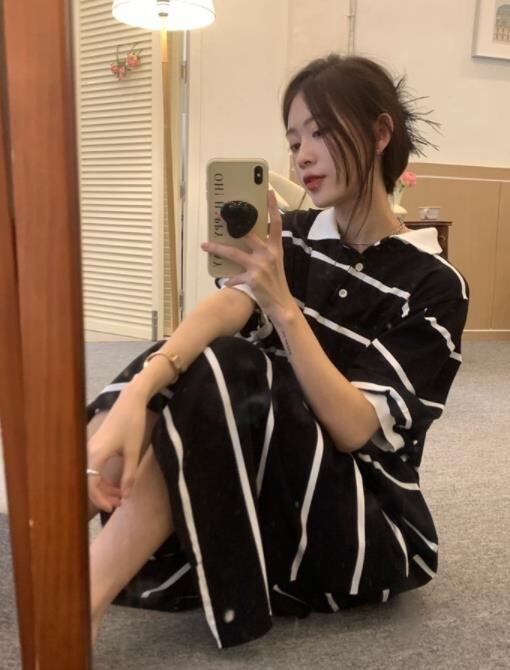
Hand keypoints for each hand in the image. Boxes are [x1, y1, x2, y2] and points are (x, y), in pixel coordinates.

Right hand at [87, 386, 146, 511]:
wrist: (130, 401)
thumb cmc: (132, 424)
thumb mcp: (134, 451)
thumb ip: (129, 475)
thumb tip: (126, 496)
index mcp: (96, 454)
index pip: (91, 485)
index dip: (100, 499)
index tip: (113, 508)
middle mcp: (89, 452)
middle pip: (90, 482)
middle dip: (103, 496)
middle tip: (120, 504)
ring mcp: (91, 449)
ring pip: (92, 476)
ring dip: (105, 488)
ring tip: (121, 496)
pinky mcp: (96, 446)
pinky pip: (96, 468)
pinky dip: (104, 478)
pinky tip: (118, 484)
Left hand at [201, 191, 294, 323]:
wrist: (282, 304)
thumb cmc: (276, 283)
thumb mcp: (275, 263)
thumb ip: (264, 252)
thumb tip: (247, 243)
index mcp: (276, 248)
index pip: (276, 223)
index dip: (272, 207)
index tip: (268, 192)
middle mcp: (268, 254)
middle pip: (248, 234)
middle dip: (232, 224)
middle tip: (219, 215)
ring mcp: (260, 266)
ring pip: (233, 253)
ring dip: (217, 248)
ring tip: (205, 245)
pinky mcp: (253, 278)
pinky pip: (235, 277)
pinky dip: (230, 280)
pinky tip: (225, 282)